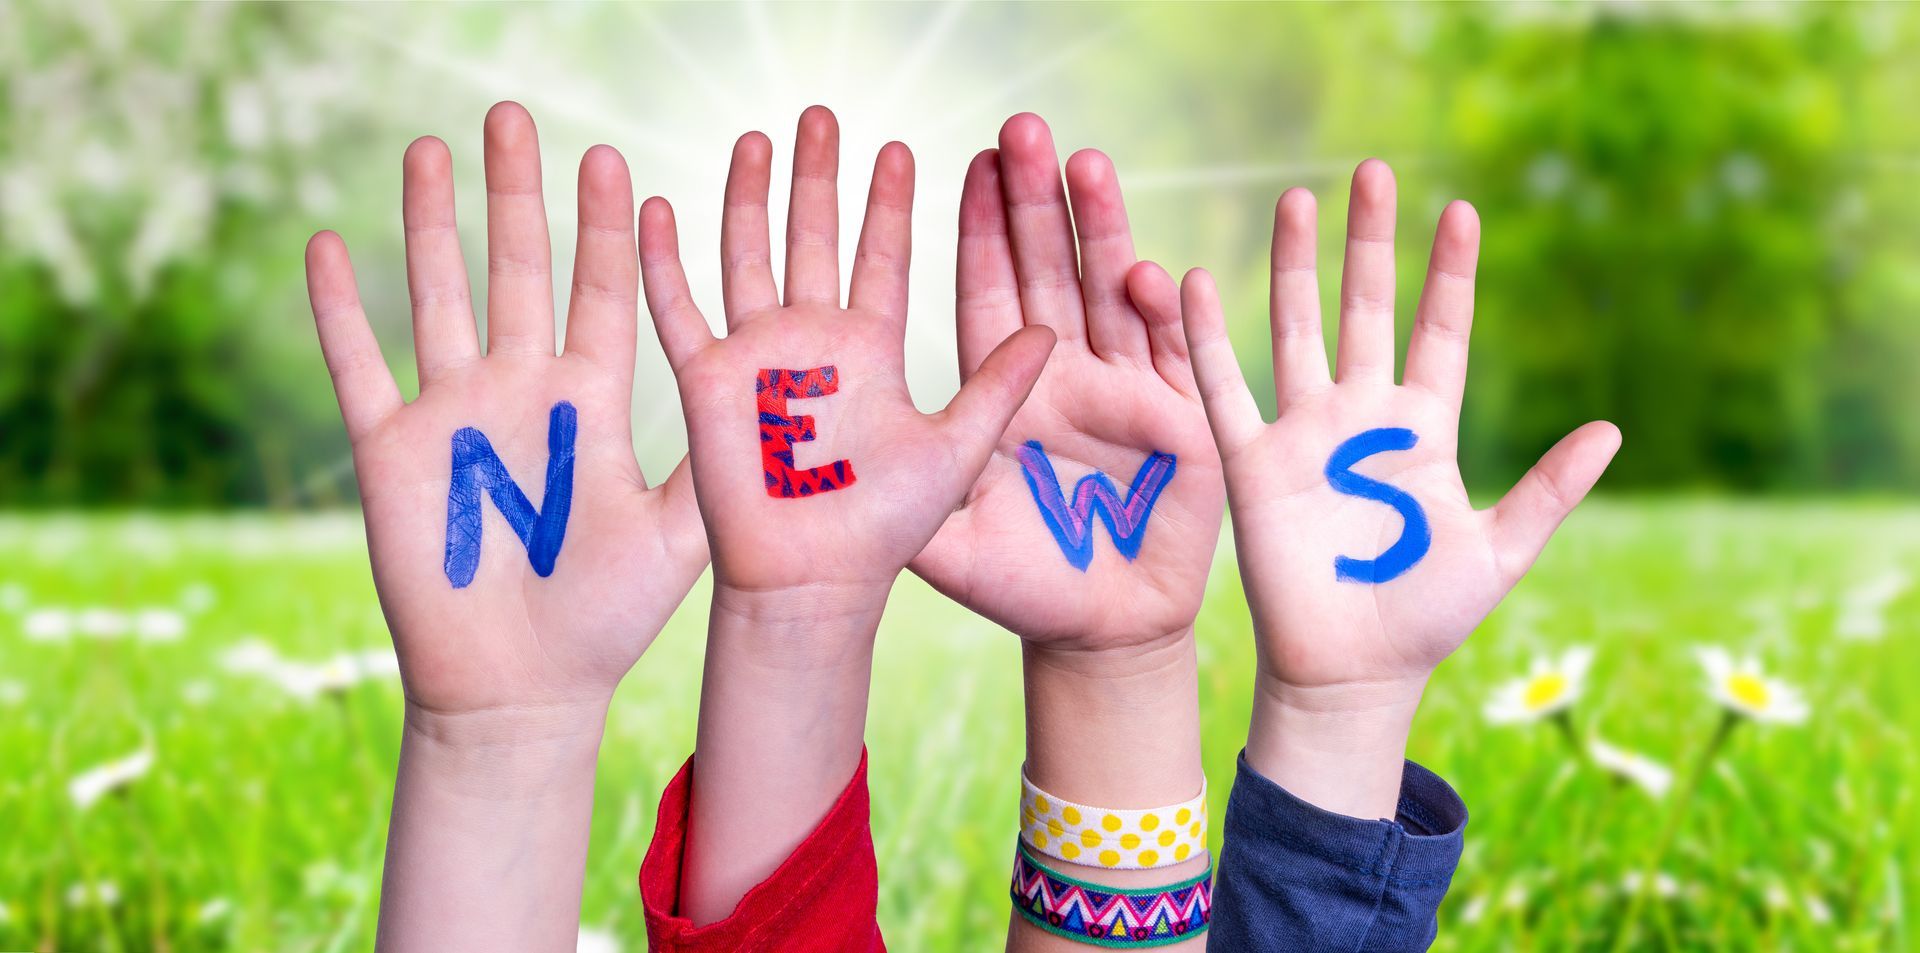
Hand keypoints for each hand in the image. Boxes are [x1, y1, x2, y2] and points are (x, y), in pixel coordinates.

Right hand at [305, 102, 707, 720]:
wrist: (522, 686)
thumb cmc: (607, 617)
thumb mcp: (679, 534)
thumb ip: (715, 466)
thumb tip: (777, 410)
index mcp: (593, 400)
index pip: (599, 292)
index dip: (603, 228)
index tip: (611, 157)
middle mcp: (523, 390)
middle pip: (518, 270)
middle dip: (517, 193)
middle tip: (514, 114)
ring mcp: (454, 414)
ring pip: (439, 295)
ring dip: (431, 223)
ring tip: (429, 148)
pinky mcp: (391, 452)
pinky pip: (360, 366)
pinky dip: (340, 310)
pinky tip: (326, 244)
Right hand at [638, 106, 1053, 610]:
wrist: (813, 583)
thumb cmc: (886, 529)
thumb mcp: (959, 448)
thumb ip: (997, 386)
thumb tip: (1050, 327)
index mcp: (870, 350)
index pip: (880, 256)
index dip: (888, 204)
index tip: (899, 148)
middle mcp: (811, 342)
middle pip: (812, 237)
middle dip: (817, 177)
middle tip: (821, 115)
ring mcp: (755, 357)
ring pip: (746, 255)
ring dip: (747, 197)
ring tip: (755, 140)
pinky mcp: (705, 382)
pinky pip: (677, 309)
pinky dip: (662, 259)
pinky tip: (656, 206)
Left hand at [911, 114, 1224, 655]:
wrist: (1101, 632)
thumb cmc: (1022, 585)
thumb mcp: (951, 539)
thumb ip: (910, 492)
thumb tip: (841, 450)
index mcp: (1008, 388)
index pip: (992, 292)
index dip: (983, 230)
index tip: (969, 164)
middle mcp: (1067, 373)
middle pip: (1050, 270)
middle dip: (1037, 202)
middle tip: (1023, 129)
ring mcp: (1128, 389)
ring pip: (1111, 293)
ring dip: (1102, 230)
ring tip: (1087, 164)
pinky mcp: (1182, 419)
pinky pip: (1177, 357)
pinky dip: (1168, 317)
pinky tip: (1152, 274)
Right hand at [1180, 160, 1619, 814]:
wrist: (1351, 673)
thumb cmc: (1426, 619)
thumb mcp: (1500, 551)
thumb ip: (1550, 489)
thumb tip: (1613, 429)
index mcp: (1425, 432)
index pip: (1439, 333)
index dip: (1450, 274)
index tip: (1462, 210)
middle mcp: (1362, 419)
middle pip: (1367, 309)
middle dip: (1371, 242)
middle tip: (1373, 172)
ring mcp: (1305, 435)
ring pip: (1298, 329)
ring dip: (1294, 265)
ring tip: (1296, 198)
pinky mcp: (1253, 464)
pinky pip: (1227, 389)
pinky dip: (1208, 338)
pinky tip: (1194, 282)